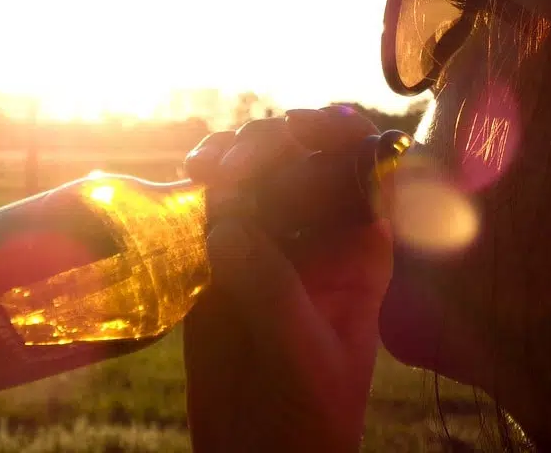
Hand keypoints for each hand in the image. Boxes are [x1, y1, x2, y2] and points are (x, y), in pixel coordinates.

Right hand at [181, 107, 392, 452]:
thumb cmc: (310, 419)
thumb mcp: (306, 357)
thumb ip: (274, 292)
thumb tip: (227, 228)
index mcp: (359, 250)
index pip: (362, 167)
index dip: (338, 133)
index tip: (299, 130)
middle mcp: (314, 236)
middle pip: (299, 156)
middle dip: (270, 141)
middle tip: (235, 163)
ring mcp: (265, 245)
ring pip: (251, 172)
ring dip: (229, 154)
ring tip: (205, 168)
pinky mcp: (217, 262)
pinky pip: (208, 206)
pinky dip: (197, 185)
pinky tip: (187, 180)